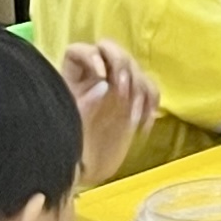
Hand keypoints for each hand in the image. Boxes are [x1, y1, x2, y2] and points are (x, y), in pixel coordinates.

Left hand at [60, 41, 159, 184]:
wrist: (84, 171)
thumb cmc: (69, 150)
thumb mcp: (69, 128)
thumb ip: (84, 105)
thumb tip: (105, 85)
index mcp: (72, 80)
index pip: (79, 51)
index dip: (92, 56)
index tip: (102, 76)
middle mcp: (93, 78)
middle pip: (111, 49)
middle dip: (122, 64)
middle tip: (125, 89)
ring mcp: (116, 88)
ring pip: (135, 67)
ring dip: (140, 88)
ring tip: (134, 116)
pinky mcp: (133, 102)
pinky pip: (150, 89)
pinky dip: (152, 103)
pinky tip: (144, 125)